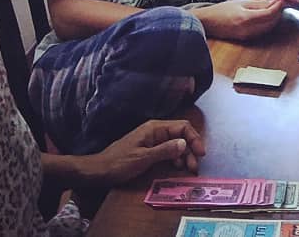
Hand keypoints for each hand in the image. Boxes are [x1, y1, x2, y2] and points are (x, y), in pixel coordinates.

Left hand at [86, 119, 205, 184]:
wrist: (98, 171)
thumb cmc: (119, 163)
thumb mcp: (143, 158)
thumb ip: (164, 150)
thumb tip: (184, 143)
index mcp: (155, 128)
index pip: (182, 127)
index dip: (194, 139)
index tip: (200, 154)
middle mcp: (156, 131)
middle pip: (181, 136)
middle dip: (191, 149)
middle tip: (195, 167)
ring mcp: (153, 140)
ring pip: (176, 144)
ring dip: (184, 155)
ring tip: (188, 169)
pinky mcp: (150, 150)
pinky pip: (168, 151)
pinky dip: (175, 158)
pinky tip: (176, 167)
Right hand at [196, 0, 284, 40]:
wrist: (207, 23)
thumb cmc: (221, 10)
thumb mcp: (241, 3)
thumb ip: (259, 4)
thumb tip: (274, 0)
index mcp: (246, 18)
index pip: (269, 14)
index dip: (278, 6)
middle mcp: (248, 30)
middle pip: (271, 22)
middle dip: (278, 12)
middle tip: (280, 2)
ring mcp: (248, 36)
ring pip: (269, 28)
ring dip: (274, 18)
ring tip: (274, 8)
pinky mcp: (247, 39)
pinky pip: (262, 31)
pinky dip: (267, 24)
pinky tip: (266, 16)